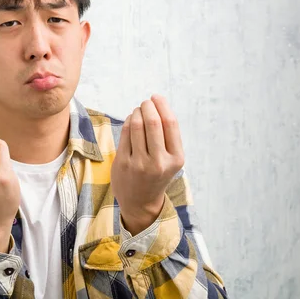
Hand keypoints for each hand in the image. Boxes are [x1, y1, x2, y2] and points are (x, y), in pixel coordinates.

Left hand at [111, 95, 184, 235]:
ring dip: (136, 112)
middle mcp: (159, 162)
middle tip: (146, 102)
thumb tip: (157, 104)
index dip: (162, 106)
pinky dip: (127, 122)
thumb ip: (167, 136)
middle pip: (153, 122)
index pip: (170, 124)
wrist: (141, 202)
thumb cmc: (157, 174)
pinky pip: (125, 134)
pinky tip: (130, 121)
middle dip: (148, 106)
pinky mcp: (123, 163)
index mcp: (176, 159)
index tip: (156, 97)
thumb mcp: (171, 159)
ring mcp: (139, 163)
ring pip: (136, 125)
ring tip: (138, 111)